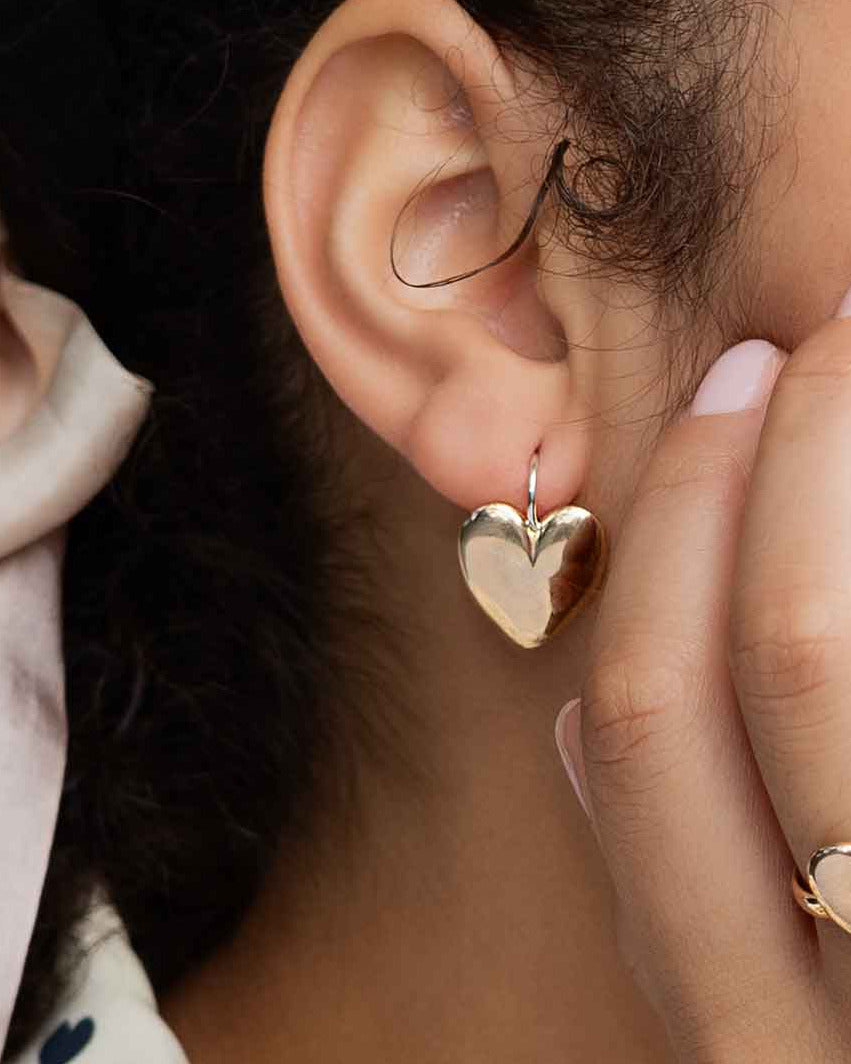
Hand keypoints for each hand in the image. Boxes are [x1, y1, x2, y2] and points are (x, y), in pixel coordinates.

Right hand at [557, 293, 850, 1061]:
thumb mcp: (747, 1019)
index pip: (643, 716)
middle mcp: (830, 1000)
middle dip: (788, 467)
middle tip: (823, 339)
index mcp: (734, 1014)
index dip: (682, 522)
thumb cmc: (850, 1038)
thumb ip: (659, 879)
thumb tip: (569, 725)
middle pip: (779, 661)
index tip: (729, 387)